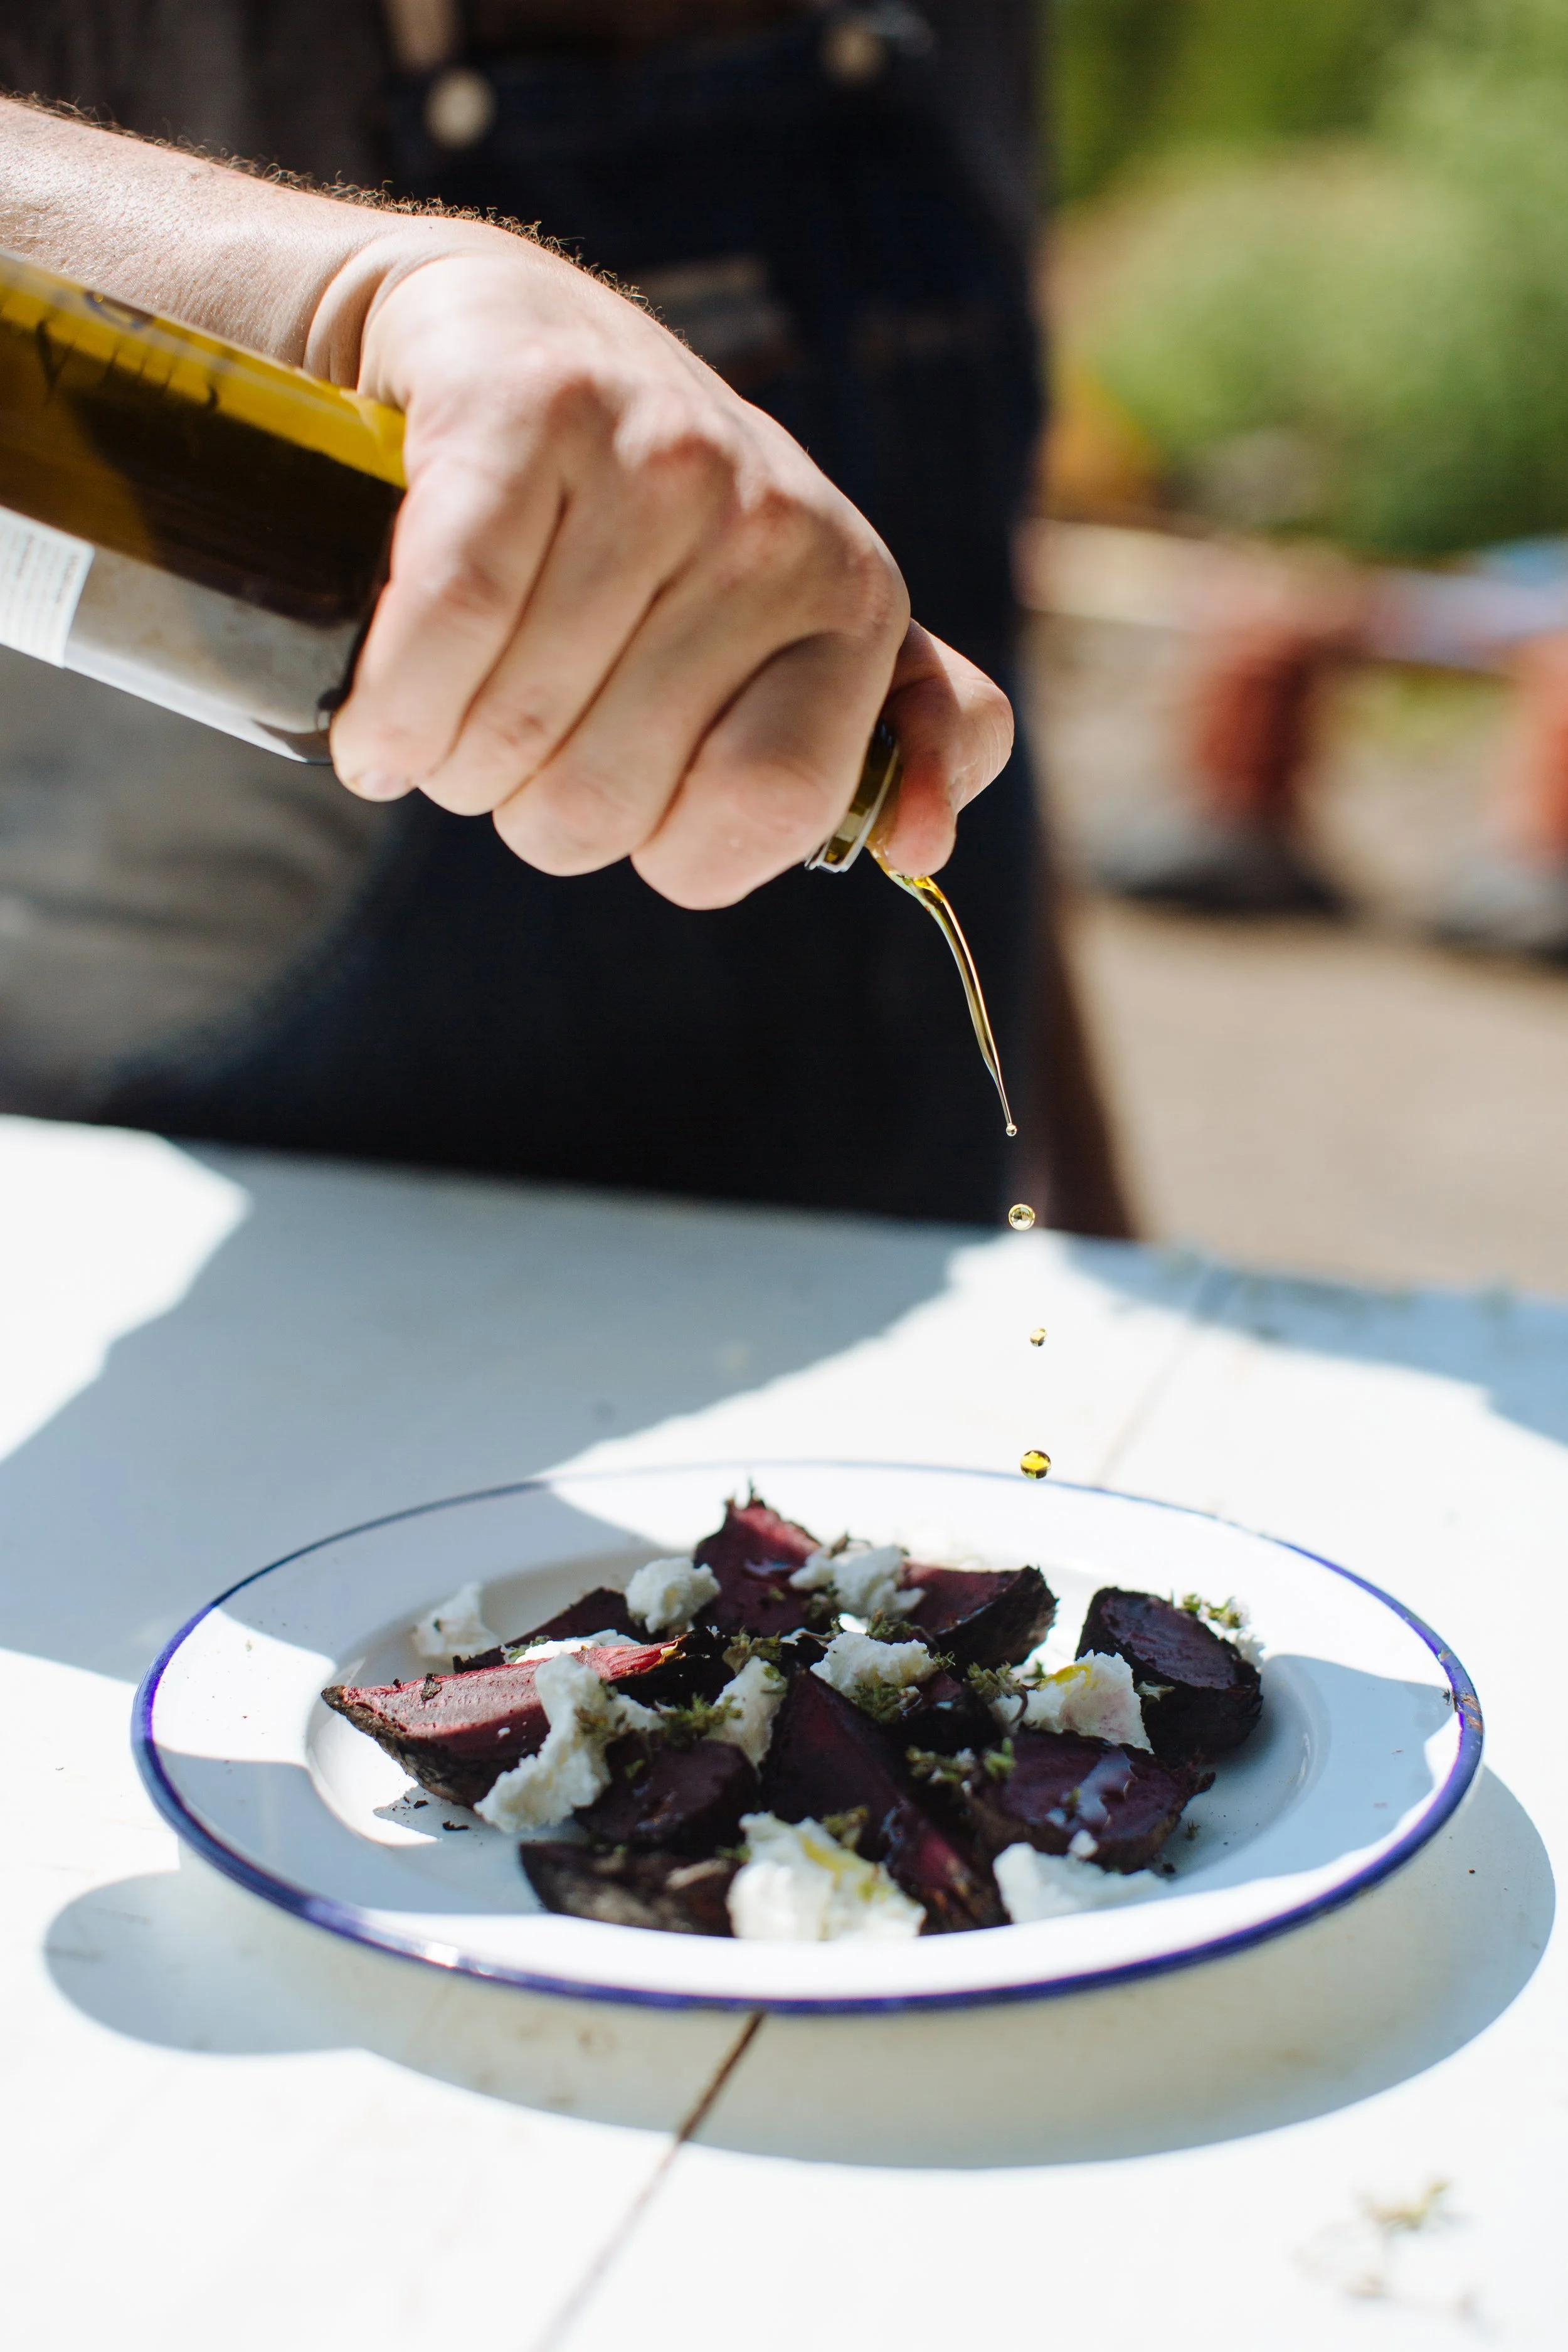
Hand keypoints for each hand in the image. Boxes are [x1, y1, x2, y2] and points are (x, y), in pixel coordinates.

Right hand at [322, 238, 1010, 904]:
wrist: (490, 331)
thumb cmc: (634, 524)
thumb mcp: (782, 627)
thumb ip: (882, 736)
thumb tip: (925, 846)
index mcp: (856, 602)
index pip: (771, 809)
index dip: (672, 848)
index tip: (633, 796)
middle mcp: (779, 525)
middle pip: (611, 796)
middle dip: (532, 803)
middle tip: (516, 730)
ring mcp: (663, 459)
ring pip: (516, 731)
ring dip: (449, 756)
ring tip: (450, 701)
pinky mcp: (534, 407)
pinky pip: (452, 625)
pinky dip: (390, 704)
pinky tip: (375, 725)